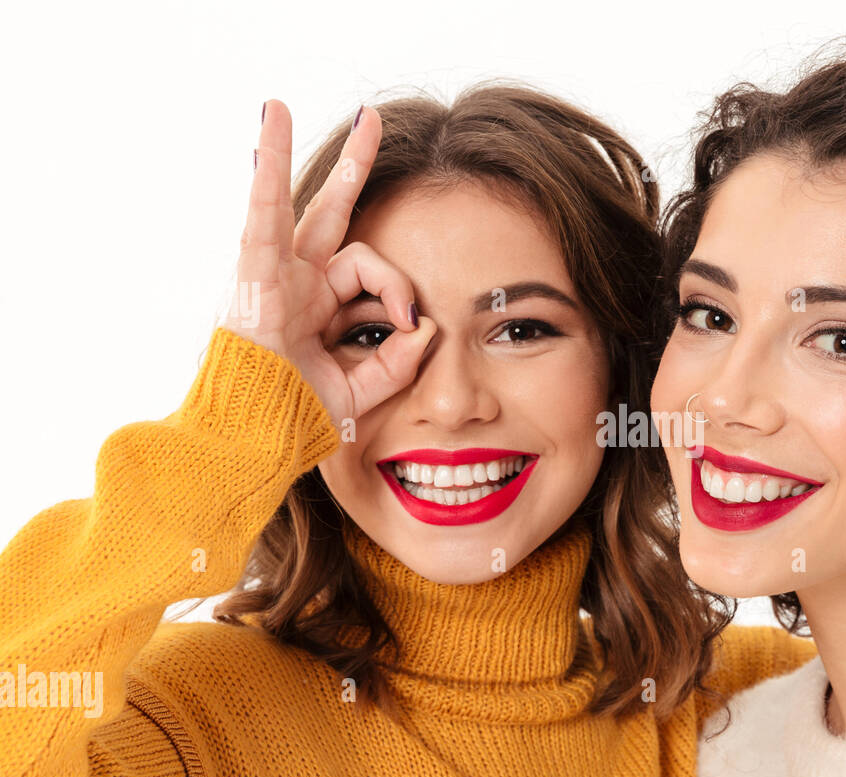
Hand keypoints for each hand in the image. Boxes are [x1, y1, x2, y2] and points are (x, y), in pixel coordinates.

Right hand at [220, 99, 434, 426]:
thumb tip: (429, 327)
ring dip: (293, 153)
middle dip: (352, 171)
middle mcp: (293, 283)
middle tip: (372, 123)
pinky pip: (263, 208)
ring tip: (291, 104)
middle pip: (329, 215)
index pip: (369, 273)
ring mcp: (271, 274)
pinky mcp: (253, 271)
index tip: (414, 322)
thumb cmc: (294, 419)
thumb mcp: (359, 390)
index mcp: (316, 308)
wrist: (252, 440)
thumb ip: (397, 362)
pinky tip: (272, 117)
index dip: (399, 290)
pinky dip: (269, 165)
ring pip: (293, 202)